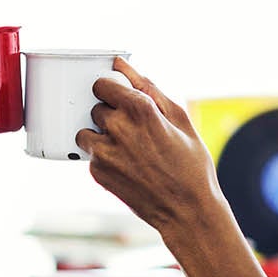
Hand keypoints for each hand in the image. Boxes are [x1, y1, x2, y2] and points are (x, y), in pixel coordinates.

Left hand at [75, 58, 226, 234]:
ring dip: (102, 135)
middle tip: (136, 131)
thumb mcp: (179, 118)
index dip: (113, 90)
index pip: (103, 83)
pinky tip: (127, 165)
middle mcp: (117, 128)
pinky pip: (91, 154)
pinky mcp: (98, 172)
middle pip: (96, 107)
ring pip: (87, 130)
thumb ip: (148, 87)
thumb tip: (123, 65)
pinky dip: (104, 157)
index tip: (122, 98)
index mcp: (140, 109)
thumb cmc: (190, 164)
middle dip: (111, 114)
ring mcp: (105, 152)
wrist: (187, 211)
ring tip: (129, 149)